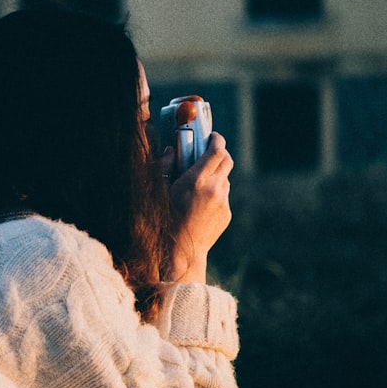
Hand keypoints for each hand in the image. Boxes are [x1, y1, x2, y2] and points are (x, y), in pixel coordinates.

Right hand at [164, 131, 233, 282]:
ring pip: (225, 178)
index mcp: (196, 180)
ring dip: (215, 174)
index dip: (216, 139)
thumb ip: (164, 166)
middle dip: (219, 153)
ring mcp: (222, 202)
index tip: (211, 136)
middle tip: (207, 152)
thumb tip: (170, 150)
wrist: (180, 251)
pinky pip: (223, 195)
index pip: (217, 151)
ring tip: (198, 183)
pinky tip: (200, 203)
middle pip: (227, 160)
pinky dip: (215, 192)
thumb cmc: (164, 219)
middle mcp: (213, 189)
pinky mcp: (226, 213)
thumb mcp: (160, 190)